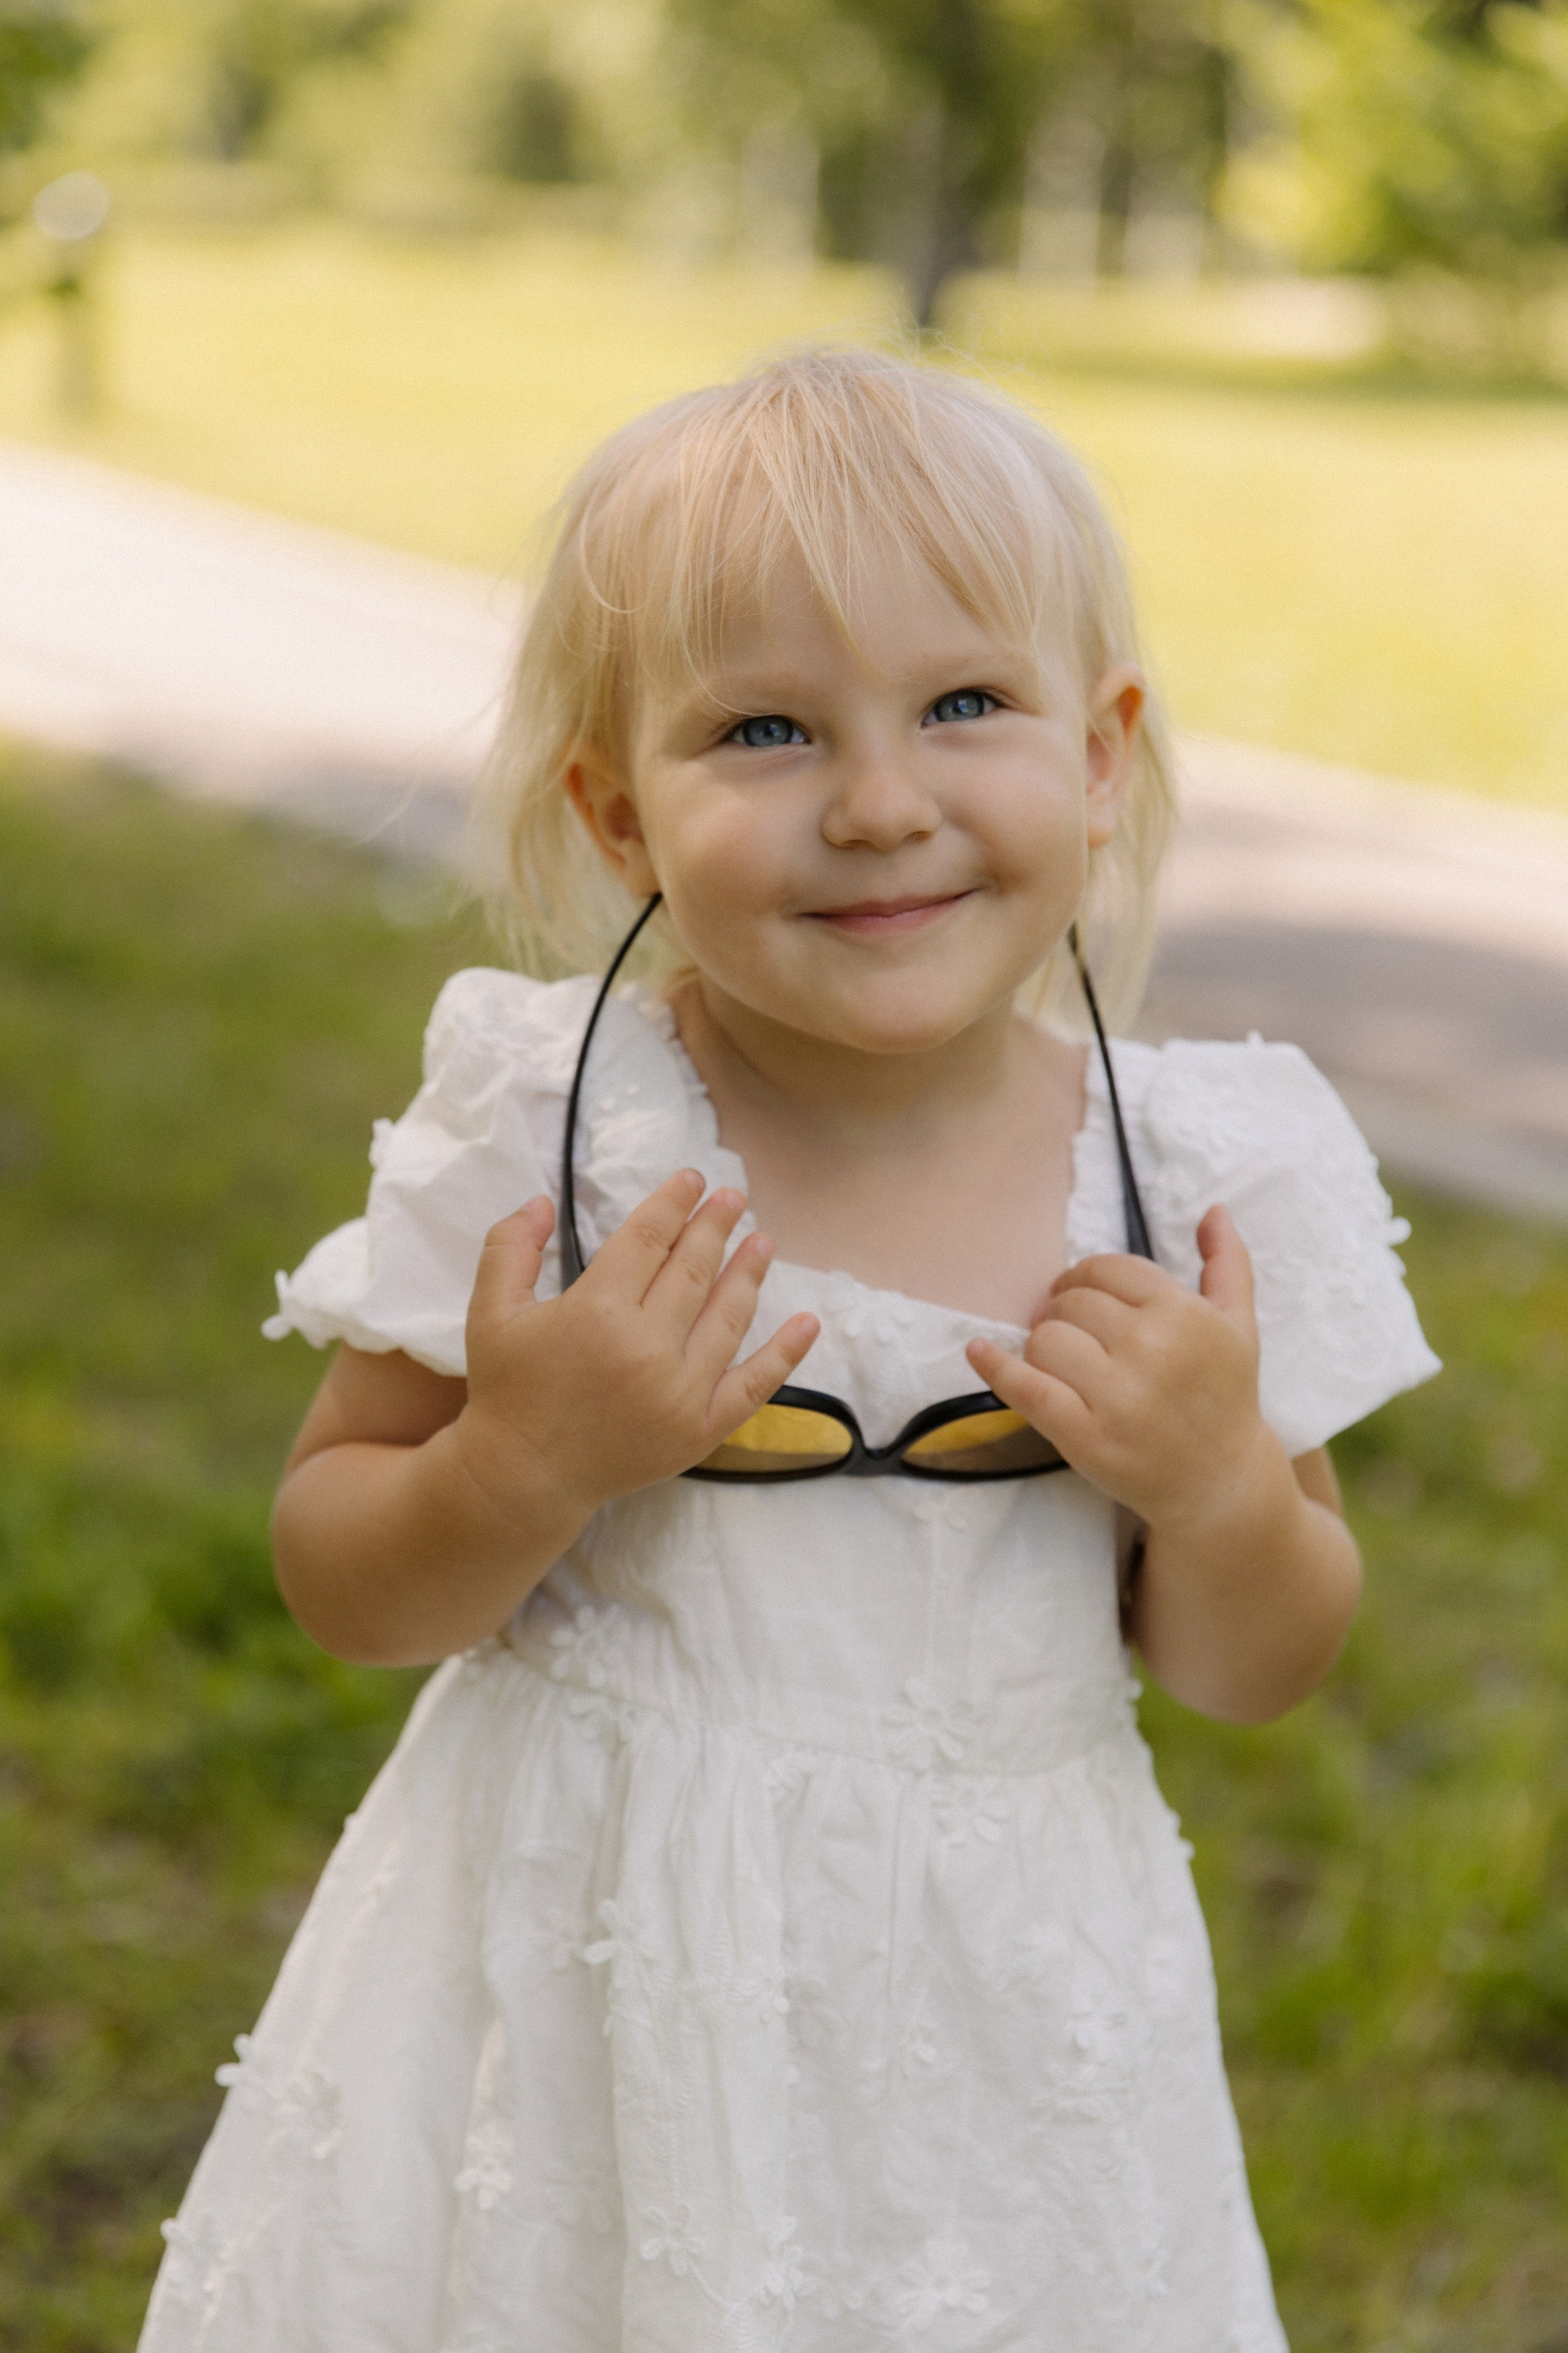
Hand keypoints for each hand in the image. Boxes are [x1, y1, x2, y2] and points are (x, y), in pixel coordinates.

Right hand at [454, 1170, 818, 1525]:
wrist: (523, 1477)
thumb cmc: (508, 1390)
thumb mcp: (491, 1312)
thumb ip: (509, 1248)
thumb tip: (543, 1199)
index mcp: (595, 1311)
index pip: (648, 1239)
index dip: (673, 1204)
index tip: (693, 1180)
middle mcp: (645, 1348)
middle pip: (693, 1270)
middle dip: (715, 1227)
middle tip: (734, 1198)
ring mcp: (679, 1391)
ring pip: (727, 1317)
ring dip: (749, 1274)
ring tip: (764, 1241)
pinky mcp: (699, 1429)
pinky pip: (753, 1385)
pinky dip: (785, 1353)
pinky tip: (808, 1322)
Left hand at [966, 1205, 1278, 1534]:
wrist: (1220, 1483)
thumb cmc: (1225, 1397)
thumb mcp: (1239, 1327)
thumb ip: (1227, 1264)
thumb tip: (1214, 1210)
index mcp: (1183, 1314)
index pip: (1106, 1270)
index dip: (1084, 1279)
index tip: (1080, 1297)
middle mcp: (1151, 1349)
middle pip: (1071, 1303)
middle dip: (1063, 1312)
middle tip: (1072, 1335)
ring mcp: (1118, 1396)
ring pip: (1045, 1339)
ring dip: (1042, 1345)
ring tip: (1060, 1360)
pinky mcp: (1086, 1436)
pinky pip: (1027, 1389)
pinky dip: (995, 1368)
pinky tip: (978, 1351)